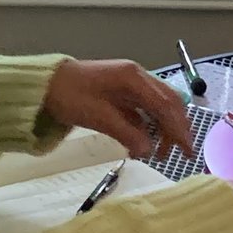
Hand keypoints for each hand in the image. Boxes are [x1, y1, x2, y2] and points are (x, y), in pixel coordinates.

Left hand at [42, 59, 195, 161]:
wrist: (45, 84)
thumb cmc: (70, 96)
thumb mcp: (98, 117)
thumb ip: (127, 133)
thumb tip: (149, 151)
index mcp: (134, 78)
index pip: (166, 104)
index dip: (179, 128)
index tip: (187, 150)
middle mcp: (138, 78)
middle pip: (168, 103)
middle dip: (176, 128)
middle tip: (181, 154)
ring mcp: (131, 84)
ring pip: (158, 107)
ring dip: (163, 129)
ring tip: (159, 153)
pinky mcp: (123, 93)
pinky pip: (144, 110)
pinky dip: (148, 127)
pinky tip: (144, 143)